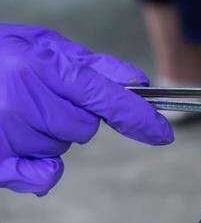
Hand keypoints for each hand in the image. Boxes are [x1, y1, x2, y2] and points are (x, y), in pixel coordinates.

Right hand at [0, 24, 172, 195]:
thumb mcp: (43, 46)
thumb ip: (93, 66)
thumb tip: (137, 80)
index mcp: (42, 68)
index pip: (106, 98)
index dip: (139, 118)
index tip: (162, 134)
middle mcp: (25, 101)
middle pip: (84, 128)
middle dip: (73, 114)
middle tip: (39, 97)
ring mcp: (8, 133)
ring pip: (61, 147)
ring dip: (48, 134)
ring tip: (15, 109)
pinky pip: (41, 176)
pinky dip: (40, 170)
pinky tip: (20, 148)